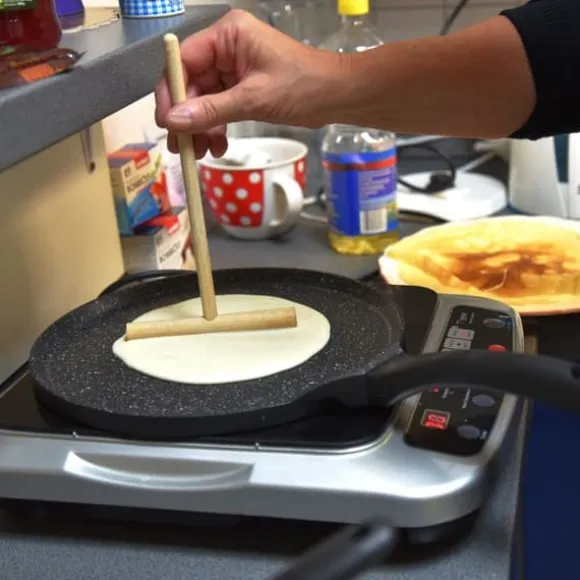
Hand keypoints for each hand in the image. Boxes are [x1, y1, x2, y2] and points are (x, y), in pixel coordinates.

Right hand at [154, 9, 346, 158]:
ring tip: (202, 153)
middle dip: (187, 117)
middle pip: (191, 82)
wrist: (337, 96)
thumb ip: (212, 110)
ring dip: (201, 127)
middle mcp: (226, 47)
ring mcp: (234, 68)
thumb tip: (173, 120)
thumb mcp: (253, 99)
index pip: (184, 60)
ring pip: (203, 99)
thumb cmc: (303, 86)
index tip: (167, 123)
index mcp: (228, 35)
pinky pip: (219, 107)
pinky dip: (216, 127)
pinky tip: (217, 146)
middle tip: (183, 147)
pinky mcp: (242, 86)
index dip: (171, 92)